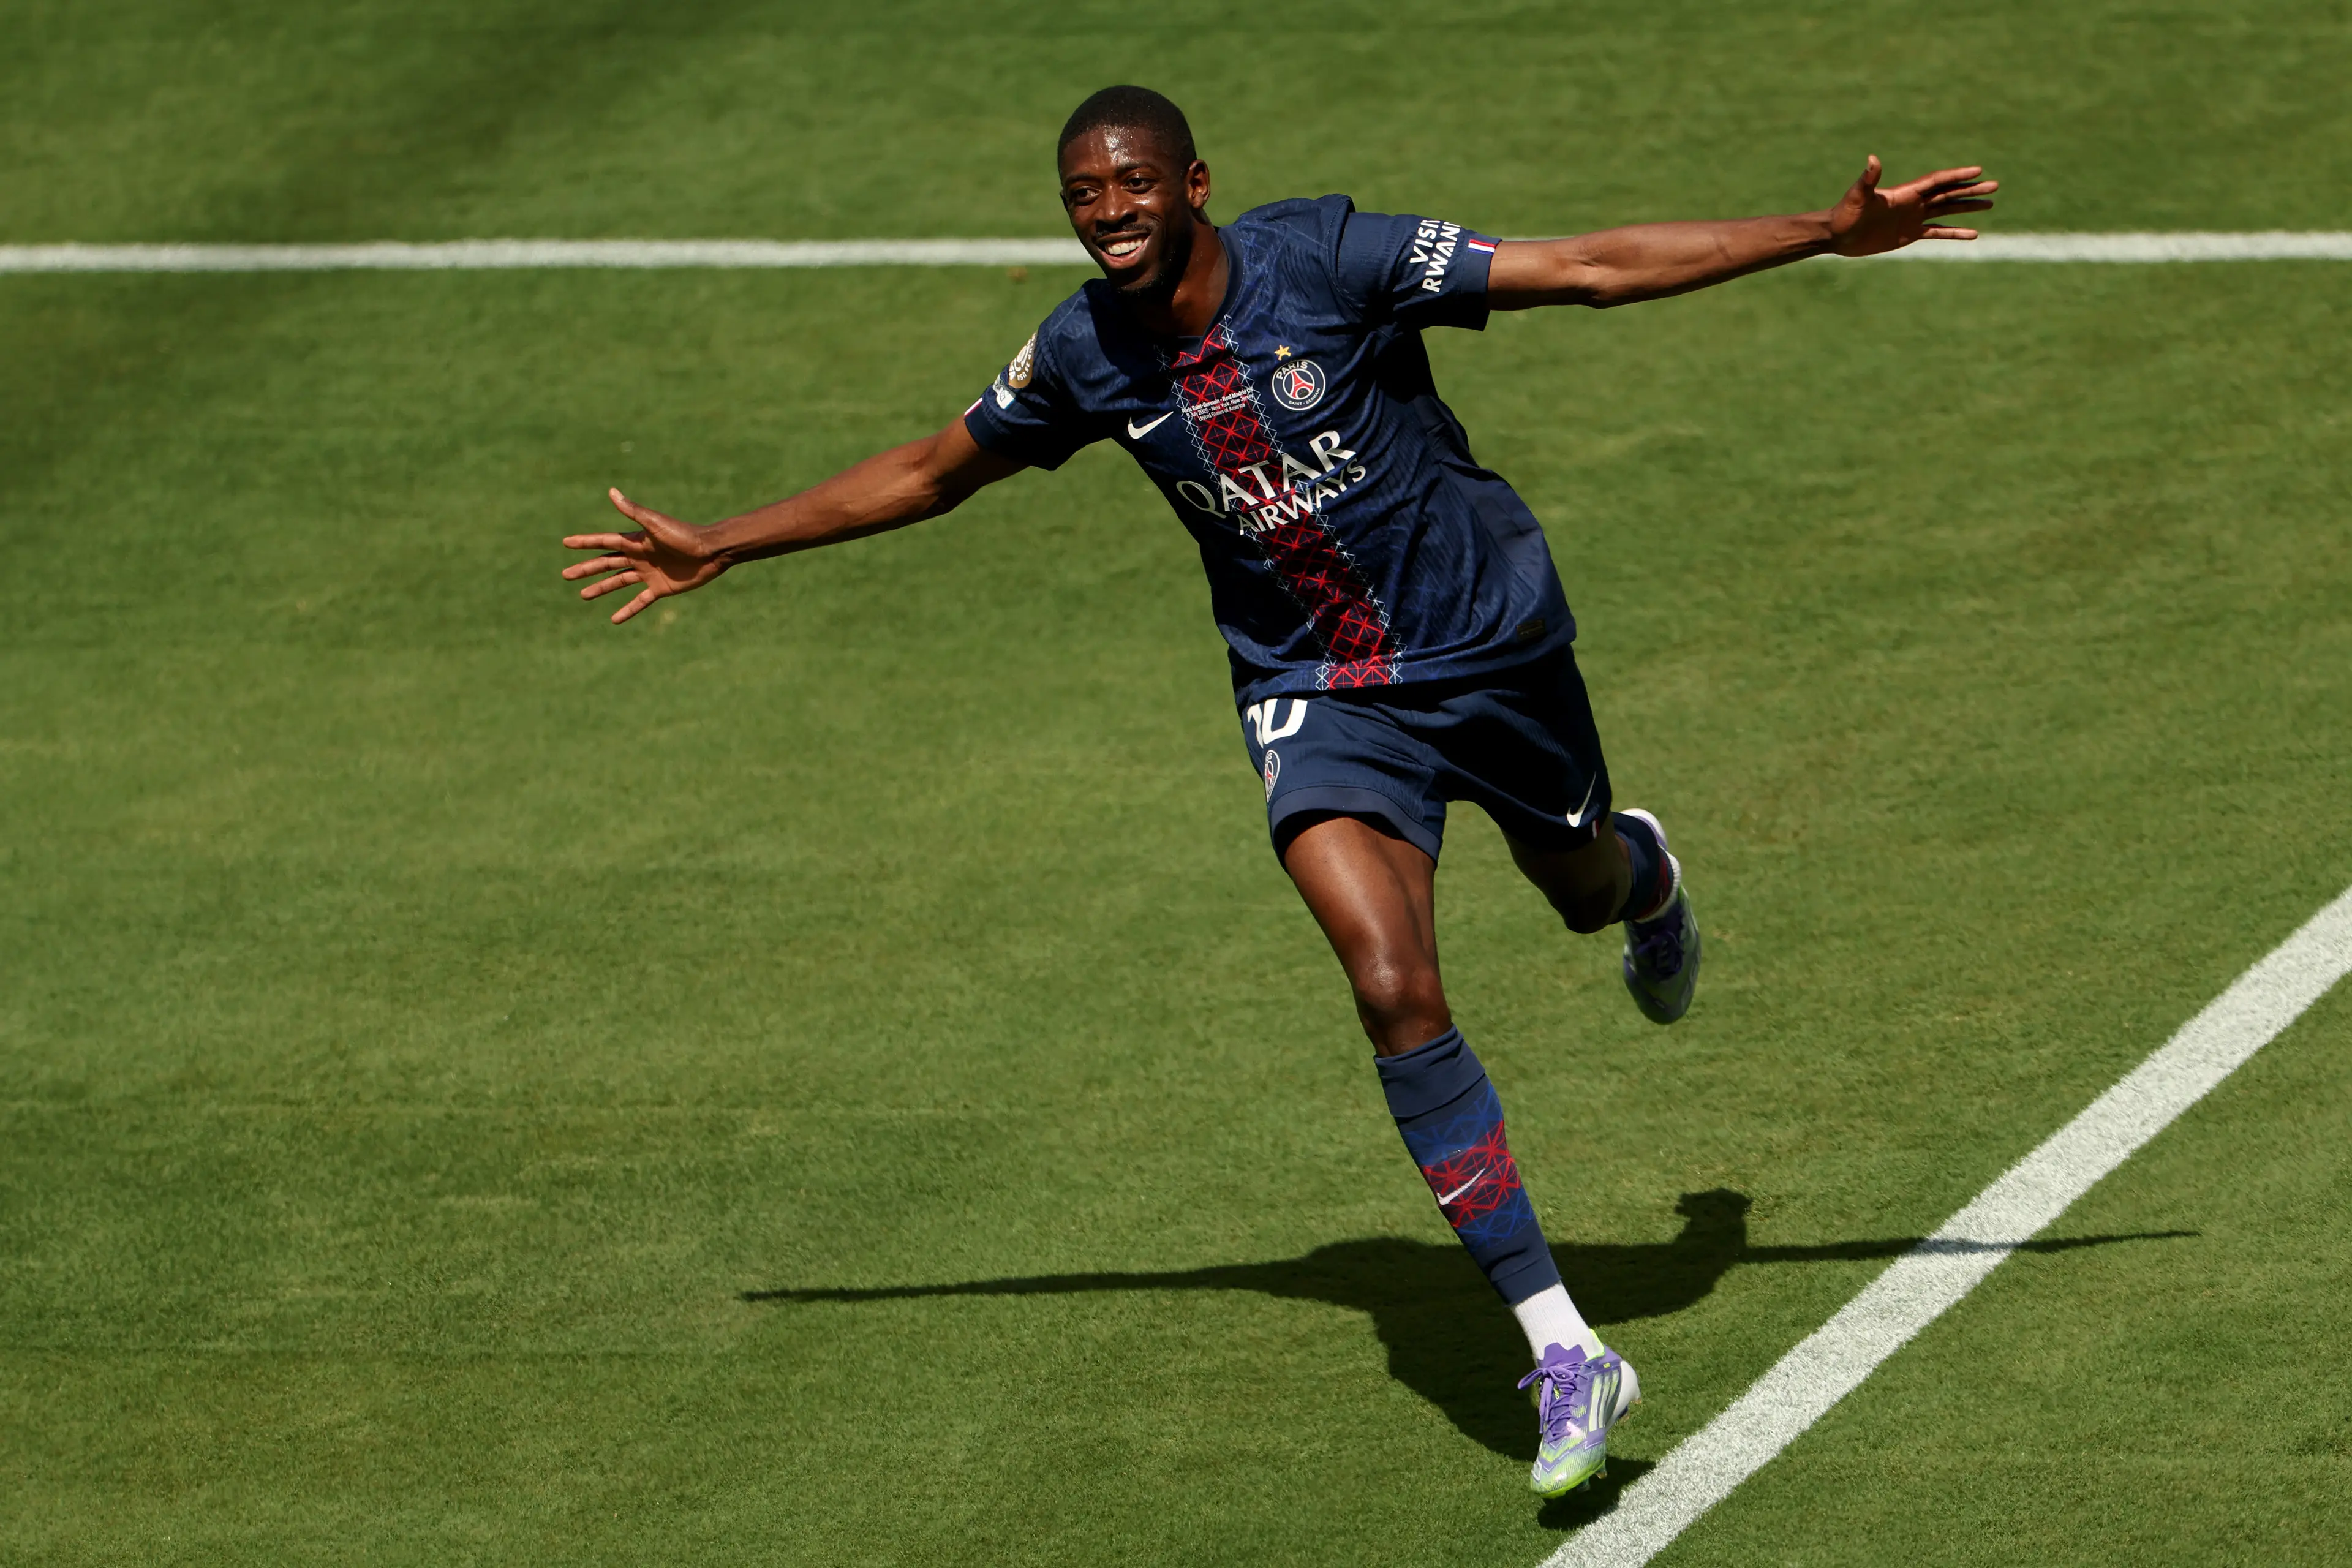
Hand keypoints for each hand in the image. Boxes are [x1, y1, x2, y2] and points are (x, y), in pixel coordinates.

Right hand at [561, 489, 729, 624]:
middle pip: (606, 563)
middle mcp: (639, 557)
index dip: (584, 543)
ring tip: (583, 596)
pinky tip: (614, 619)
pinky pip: (640, 601)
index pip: (603, 542)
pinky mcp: (661, 588)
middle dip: (586, 569)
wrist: (711, 551)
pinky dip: (628, 610)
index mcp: (635, 541)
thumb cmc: (684, 534)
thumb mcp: (655, 523)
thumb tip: (611, 491)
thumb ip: (633, 511)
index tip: (566, 543)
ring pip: (618, 582)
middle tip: (566, 575)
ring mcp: (649, 573)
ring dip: (601, 588)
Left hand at [1827, 156, 1997, 256]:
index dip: (1957, 176)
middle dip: (1971, 190)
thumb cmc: (1845, 214)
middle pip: (1948, 193)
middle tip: (1994, 185)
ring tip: (1990, 204)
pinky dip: (1955, 232)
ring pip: (1947, 210)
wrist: (1838, 235)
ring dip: (1968, 207)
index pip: (1937, 181)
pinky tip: (1973, 234)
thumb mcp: (1857, 197)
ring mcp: (1913, 218)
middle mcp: (1913, 203)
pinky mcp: (1910, 234)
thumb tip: (1872, 159)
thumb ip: (1868, 180)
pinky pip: (1938, 232)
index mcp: (1905, 193)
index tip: (1978, 171)